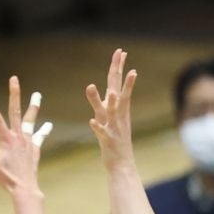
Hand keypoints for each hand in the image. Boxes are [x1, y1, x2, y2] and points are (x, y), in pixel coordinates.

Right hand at [0, 75, 50, 196]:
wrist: (24, 187)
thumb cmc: (5, 176)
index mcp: (5, 138)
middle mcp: (18, 136)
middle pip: (15, 110)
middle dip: (14, 94)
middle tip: (14, 79)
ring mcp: (28, 141)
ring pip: (30, 120)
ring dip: (33, 106)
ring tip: (37, 95)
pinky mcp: (35, 148)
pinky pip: (40, 137)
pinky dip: (43, 130)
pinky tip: (48, 125)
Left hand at [84, 49, 137, 170]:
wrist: (122, 162)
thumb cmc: (115, 140)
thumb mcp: (112, 118)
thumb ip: (107, 104)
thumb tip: (110, 90)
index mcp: (118, 108)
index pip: (117, 83)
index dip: (118, 68)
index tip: (121, 51)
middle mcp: (117, 113)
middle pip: (117, 88)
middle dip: (118, 71)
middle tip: (120, 54)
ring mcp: (114, 126)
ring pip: (110, 110)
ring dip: (109, 100)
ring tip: (108, 89)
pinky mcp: (108, 139)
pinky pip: (102, 132)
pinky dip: (97, 127)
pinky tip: (92, 121)